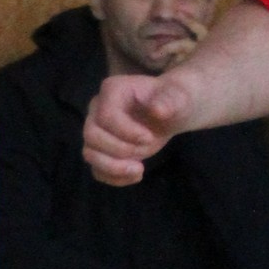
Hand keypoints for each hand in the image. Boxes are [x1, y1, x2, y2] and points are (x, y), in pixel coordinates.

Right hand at [84, 70, 194, 185]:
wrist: (174, 111)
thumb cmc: (175, 99)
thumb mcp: (179, 96)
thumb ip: (171, 100)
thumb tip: (158, 110)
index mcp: (113, 90)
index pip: (106, 115)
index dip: (126, 131)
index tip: (150, 138)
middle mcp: (98, 109)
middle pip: (91, 135)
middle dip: (119, 150)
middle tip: (146, 150)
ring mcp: (98, 131)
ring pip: (89, 154)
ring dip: (113, 168)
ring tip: (139, 170)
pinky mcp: (103, 150)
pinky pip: (97, 169)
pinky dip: (114, 178)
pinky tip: (137, 175)